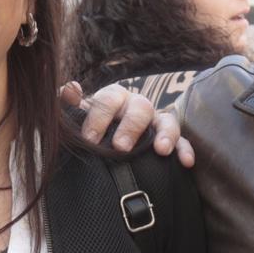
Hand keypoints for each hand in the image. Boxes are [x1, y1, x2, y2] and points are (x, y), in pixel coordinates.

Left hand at [61, 81, 194, 167]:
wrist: (103, 148)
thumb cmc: (89, 132)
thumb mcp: (75, 119)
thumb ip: (68, 106)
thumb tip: (68, 89)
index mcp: (113, 99)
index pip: (109, 99)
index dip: (100, 116)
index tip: (89, 138)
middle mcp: (136, 107)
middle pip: (140, 106)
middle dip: (131, 127)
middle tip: (120, 148)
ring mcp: (156, 122)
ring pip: (166, 120)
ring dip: (165, 134)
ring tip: (161, 151)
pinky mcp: (170, 140)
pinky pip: (183, 141)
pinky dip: (185, 150)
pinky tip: (186, 163)